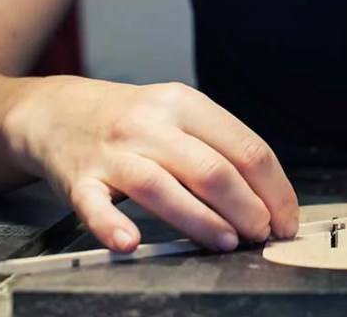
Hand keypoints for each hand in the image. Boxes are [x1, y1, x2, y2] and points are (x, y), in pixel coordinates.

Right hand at [2, 76, 298, 252]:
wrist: (60, 111)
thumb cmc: (131, 120)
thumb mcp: (177, 114)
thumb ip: (216, 146)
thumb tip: (266, 195)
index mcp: (186, 104)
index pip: (245, 146)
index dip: (274, 188)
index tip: (286, 218)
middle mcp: (152, 123)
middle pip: (212, 168)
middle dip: (248, 208)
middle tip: (263, 234)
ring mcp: (115, 152)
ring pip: (163, 186)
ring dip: (202, 220)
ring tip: (228, 242)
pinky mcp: (80, 180)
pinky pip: (97, 205)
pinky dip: (113, 226)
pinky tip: (131, 242)